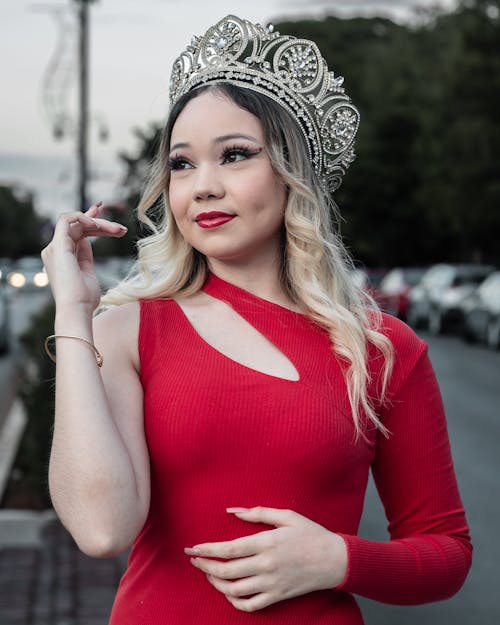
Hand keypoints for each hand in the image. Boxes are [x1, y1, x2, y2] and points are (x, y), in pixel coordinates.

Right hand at [41, 202, 127, 313]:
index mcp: (62, 257)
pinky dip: (83, 217)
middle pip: (79, 227)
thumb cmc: (85, 299)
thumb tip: (87, 243)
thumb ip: (85, 258)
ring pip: (77, 223)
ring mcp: (55, 248)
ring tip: (118, 231)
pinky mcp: (57, 245)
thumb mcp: (87, 273)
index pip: (76, 233)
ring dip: (100, 223)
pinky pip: (66, 219)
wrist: (76, 309)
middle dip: (102, 223)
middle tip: (122, 229)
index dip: (92, 223)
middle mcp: (55, 250)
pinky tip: (99, 226)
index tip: (110, 223)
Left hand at [184, 506, 347, 611]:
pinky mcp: (278, 596)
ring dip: (216, 583)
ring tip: (209, 573)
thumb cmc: (311, 534)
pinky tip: (228, 592)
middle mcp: (267, 565)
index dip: (207, 550)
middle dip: (205, 566)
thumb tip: (233, 511)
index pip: (229, 550)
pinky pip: (250, 605)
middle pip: (227, 571)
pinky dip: (234, 602)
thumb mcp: (286, 516)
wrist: (335, 560)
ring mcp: (272, 583)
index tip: (193, 548)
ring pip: (235, 590)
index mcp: (267, 542)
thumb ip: (258, 513)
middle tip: (194, 560)